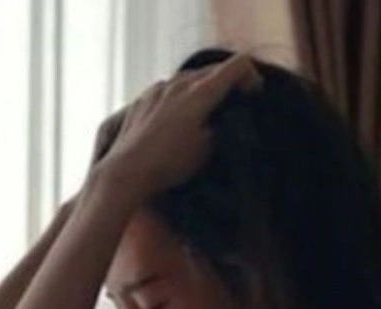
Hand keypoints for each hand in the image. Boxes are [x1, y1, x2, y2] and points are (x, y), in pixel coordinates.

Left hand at [93, 54, 260, 196]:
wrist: (127, 171)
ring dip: (204, 87)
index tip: (253, 93)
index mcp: (200, 93)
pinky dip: (182, 94)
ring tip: (207, 108)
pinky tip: (179, 113)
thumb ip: (222, 127)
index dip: (250, 75)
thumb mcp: (207, 150)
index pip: (236, 66)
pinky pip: (168, 87)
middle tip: (236, 100)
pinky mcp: (143, 98)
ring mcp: (158, 88)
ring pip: (189, 77)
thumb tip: (227, 118)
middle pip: (213, 69)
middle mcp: (178, 83)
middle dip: (229, 80)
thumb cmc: (169, 163)